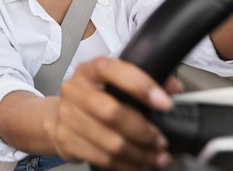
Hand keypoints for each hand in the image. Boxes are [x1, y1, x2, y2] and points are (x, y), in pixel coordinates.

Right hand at [52, 57, 177, 170]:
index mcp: (90, 71)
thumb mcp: (113, 82)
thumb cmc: (93, 97)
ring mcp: (68, 115)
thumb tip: (171, 86)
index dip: (140, 85)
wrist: (61, 115)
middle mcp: (75, 90)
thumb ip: (143, 81)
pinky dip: (126, 165)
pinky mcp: (66, 139)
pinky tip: (137, 164)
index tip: (164, 103)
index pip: (112, 71)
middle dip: (143, 131)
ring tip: (155, 157)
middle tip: (161, 140)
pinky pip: (102, 158)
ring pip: (110, 142)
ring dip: (139, 154)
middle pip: (112, 113)